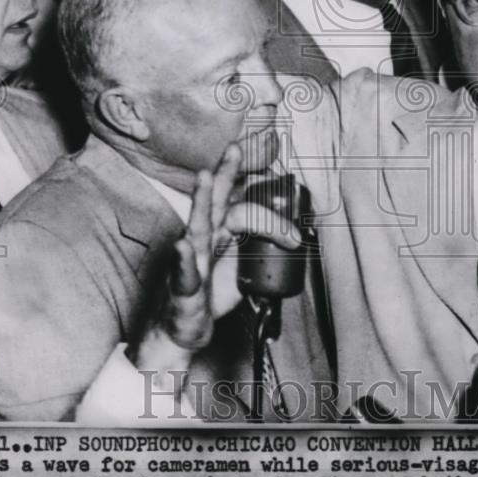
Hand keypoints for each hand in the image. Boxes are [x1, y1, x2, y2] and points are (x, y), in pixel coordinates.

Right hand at [129, 145, 300, 372]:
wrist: (184, 328)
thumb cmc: (210, 291)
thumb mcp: (244, 265)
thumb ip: (261, 246)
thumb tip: (296, 234)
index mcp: (222, 231)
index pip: (245, 206)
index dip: (272, 215)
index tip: (295, 235)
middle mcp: (205, 238)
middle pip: (218, 199)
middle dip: (227, 171)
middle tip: (236, 148)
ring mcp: (191, 259)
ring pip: (197, 223)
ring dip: (201, 198)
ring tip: (205, 177)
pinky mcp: (182, 285)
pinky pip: (182, 270)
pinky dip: (182, 257)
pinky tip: (181, 246)